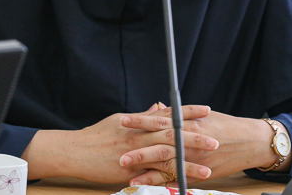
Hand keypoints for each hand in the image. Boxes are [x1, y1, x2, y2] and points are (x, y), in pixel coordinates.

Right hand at [22, 103, 217, 183]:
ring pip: (167, 156)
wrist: (76, 150)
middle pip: (172, 134)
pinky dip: (170, 179)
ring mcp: (136, 153)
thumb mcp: (120, 120)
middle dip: (195, 137)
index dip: (188, 112)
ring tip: (209, 167)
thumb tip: (158, 106)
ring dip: (188, 161)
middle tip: (216, 140)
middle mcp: (140, 135)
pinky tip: (184, 184)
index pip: (168, 114)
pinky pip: (154, 175)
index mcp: (139, 122)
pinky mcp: (130, 170)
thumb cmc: (96, 135)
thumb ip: (142, 116)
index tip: (206, 110)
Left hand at [120, 109, 284, 185]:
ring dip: (144, 165)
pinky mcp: (198, 171)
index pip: (159, 120)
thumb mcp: (201, 116)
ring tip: (125, 167)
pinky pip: (175, 177)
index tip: (123, 120)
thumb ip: (178, 114)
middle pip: (158, 142)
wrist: (248, 142)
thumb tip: (158, 108)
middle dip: (137, 145)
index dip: (140, 120)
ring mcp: (193, 157)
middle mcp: (189, 139)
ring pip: (164, 161)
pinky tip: (144, 183)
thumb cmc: (225, 126)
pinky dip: (159, 181)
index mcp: (188, 123)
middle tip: (117, 149)